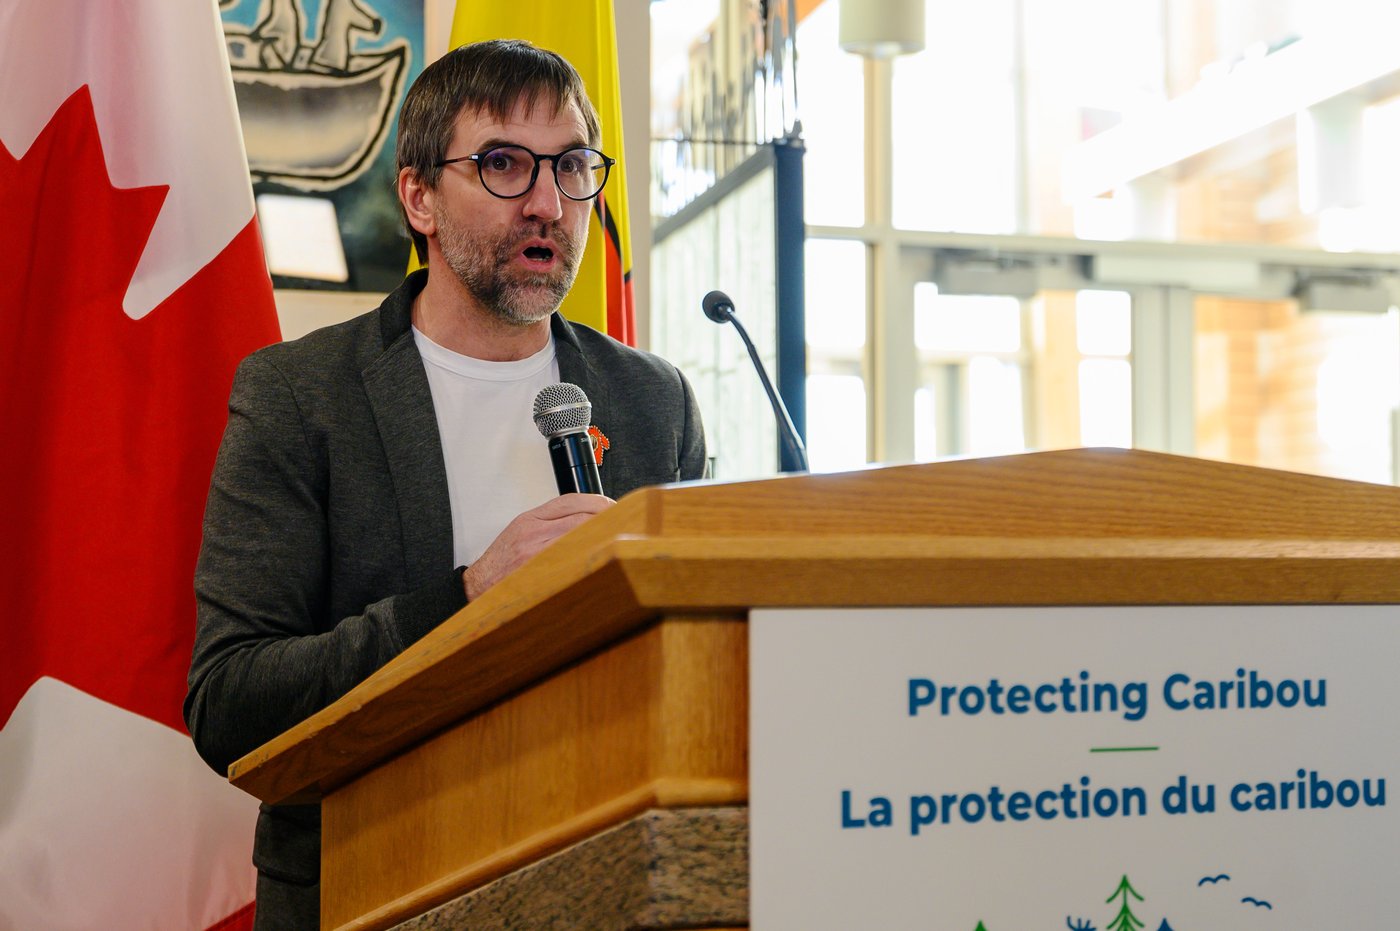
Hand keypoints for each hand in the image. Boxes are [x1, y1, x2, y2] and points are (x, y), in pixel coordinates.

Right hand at [463, 493, 613, 599]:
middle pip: (579, 515)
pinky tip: (602, 556)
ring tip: (619, 538)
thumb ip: (548, 525)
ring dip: (603, 535)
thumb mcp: (520, 534)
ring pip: (578, 534)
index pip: (569, 501)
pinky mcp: (539, 570)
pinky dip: (588, 553)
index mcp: (528, 520)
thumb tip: (584, 522)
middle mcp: (532, 532)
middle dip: (605, 517)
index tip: (611, 506)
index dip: (596, 501)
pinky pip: (571, 557)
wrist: (478, 588)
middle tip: (624, 522)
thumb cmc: (500, 565)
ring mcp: (535, 551)